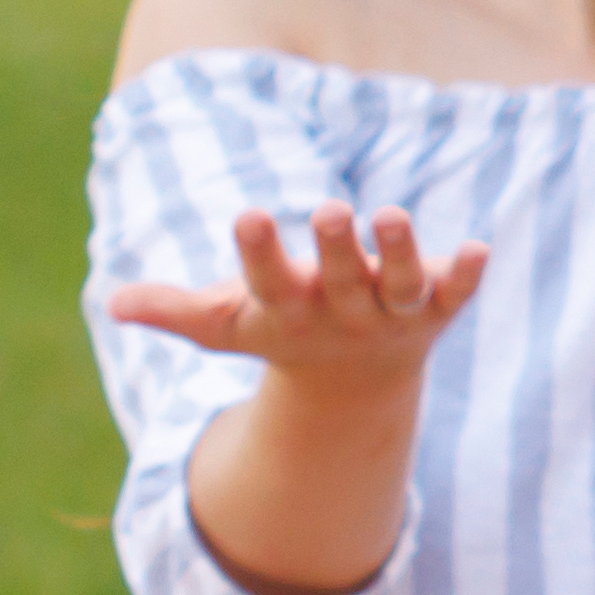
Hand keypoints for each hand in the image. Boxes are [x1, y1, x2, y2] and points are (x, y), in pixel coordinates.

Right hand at [104, 203, 488, 392]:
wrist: (354, 384)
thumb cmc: (281, 332)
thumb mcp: (227, 325)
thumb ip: (175, 312)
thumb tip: (114, 304)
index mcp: (289, 313)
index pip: (269, 283)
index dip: (259, 254)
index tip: (247, 217)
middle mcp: (344, 314)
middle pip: (340, 282)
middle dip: (335, 249)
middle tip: (328, 209)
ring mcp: (392, 312)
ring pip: (400, 285)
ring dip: (399, 252)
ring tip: (391, 214)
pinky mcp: (436, 307)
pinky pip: (454, 293)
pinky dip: (467, 276)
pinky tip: (480, 249)